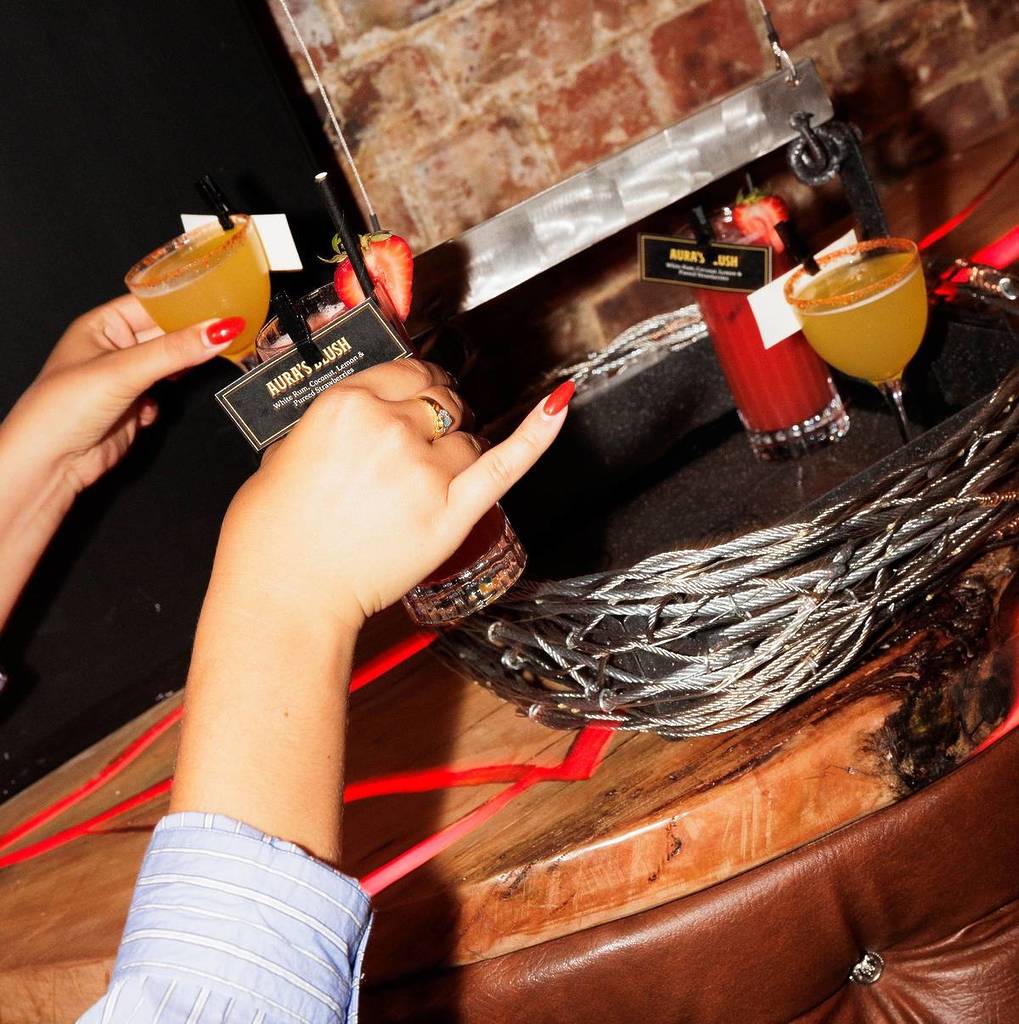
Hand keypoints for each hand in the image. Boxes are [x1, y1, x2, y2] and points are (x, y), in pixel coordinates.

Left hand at [4, 295, 243, 494]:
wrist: (51, 463)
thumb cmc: (60, 409)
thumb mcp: (123, 370)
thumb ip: (174, 351)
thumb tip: (217, 332)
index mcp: (101, 325)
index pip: (153, 304)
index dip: (184, 303)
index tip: (220, 304)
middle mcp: (113, 349)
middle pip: (165, 335)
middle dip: (191, 338)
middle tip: (225, 334)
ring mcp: (126, 379)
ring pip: (169, 366)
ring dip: (182, 370)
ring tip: (204, 364)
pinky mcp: (134, 407)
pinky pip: (166, 397)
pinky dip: (166, 402)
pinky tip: (152, 408)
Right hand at [213, 359, 572, 630]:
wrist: (286, 596)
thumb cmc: (273, 537)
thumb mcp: (282, 454)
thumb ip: (330, 427)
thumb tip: (358, 420)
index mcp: (345, 404)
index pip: (407, 372)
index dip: (417, 386)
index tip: (419, 395)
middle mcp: (390, 427)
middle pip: (442, 401)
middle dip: (437, 416)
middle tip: (421, 445)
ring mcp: (425, 469)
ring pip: (469, 438)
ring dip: (457, 452)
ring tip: (425, 484)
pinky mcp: (451, 512)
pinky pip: (505, 463)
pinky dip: (537, 434)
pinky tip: (559, 404)